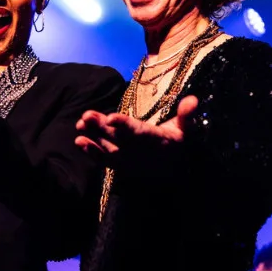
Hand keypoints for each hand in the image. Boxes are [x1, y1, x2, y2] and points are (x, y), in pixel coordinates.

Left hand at [75, 95, 198, 170]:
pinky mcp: (123, 166)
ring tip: (79, 125)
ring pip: (109, 149)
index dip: (125, 125)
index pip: (139, 132)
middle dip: (102, 128)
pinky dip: (92, 152)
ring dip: (93, 138)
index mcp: (157, 140)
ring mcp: (131, 161)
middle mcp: (142, 153)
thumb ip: (187, 115)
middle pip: (119, 139)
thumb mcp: (188, 129)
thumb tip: (193, 99)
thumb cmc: (181, 142)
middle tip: (86, 116)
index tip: (111, 117)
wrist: (180, 171)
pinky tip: (79, 141)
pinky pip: (105, 160)